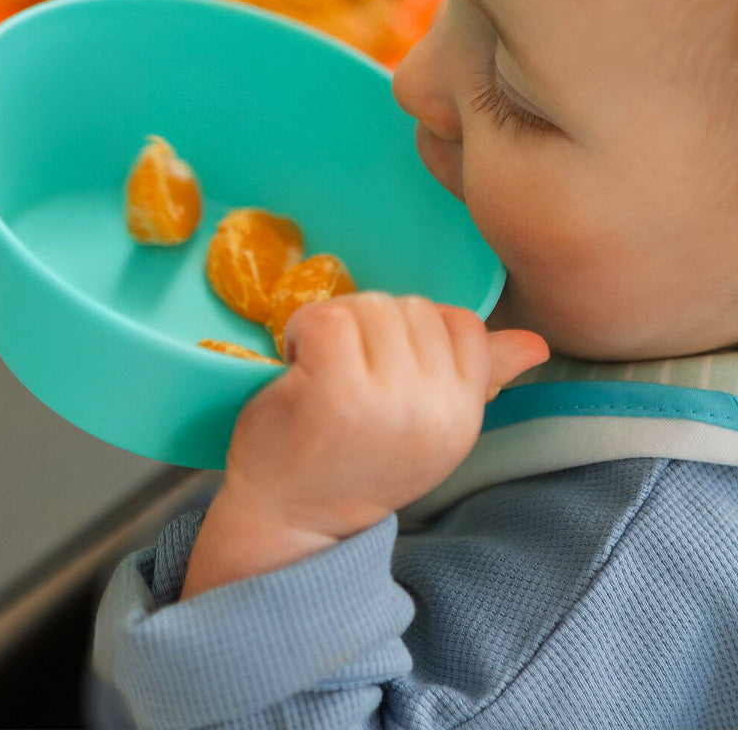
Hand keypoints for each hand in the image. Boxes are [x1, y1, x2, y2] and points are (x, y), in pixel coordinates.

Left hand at [181, 294, 547, 597]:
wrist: (290, 521)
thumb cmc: (352, 464)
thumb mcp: (427, 428)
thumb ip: (481, 378)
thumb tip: (536, 344)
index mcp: (462, 415)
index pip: (463, 324)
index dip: (413, 331)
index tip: (379, 365)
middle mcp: (435, 409)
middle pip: (413, 307)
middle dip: (371, 324)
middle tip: (342, 368)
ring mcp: (386, 399)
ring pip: (372, 305)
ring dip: (335, 323)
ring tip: (318, 366)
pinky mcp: (334, 390)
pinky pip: (328, 316)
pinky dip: (302, 326)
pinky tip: (296, 359)